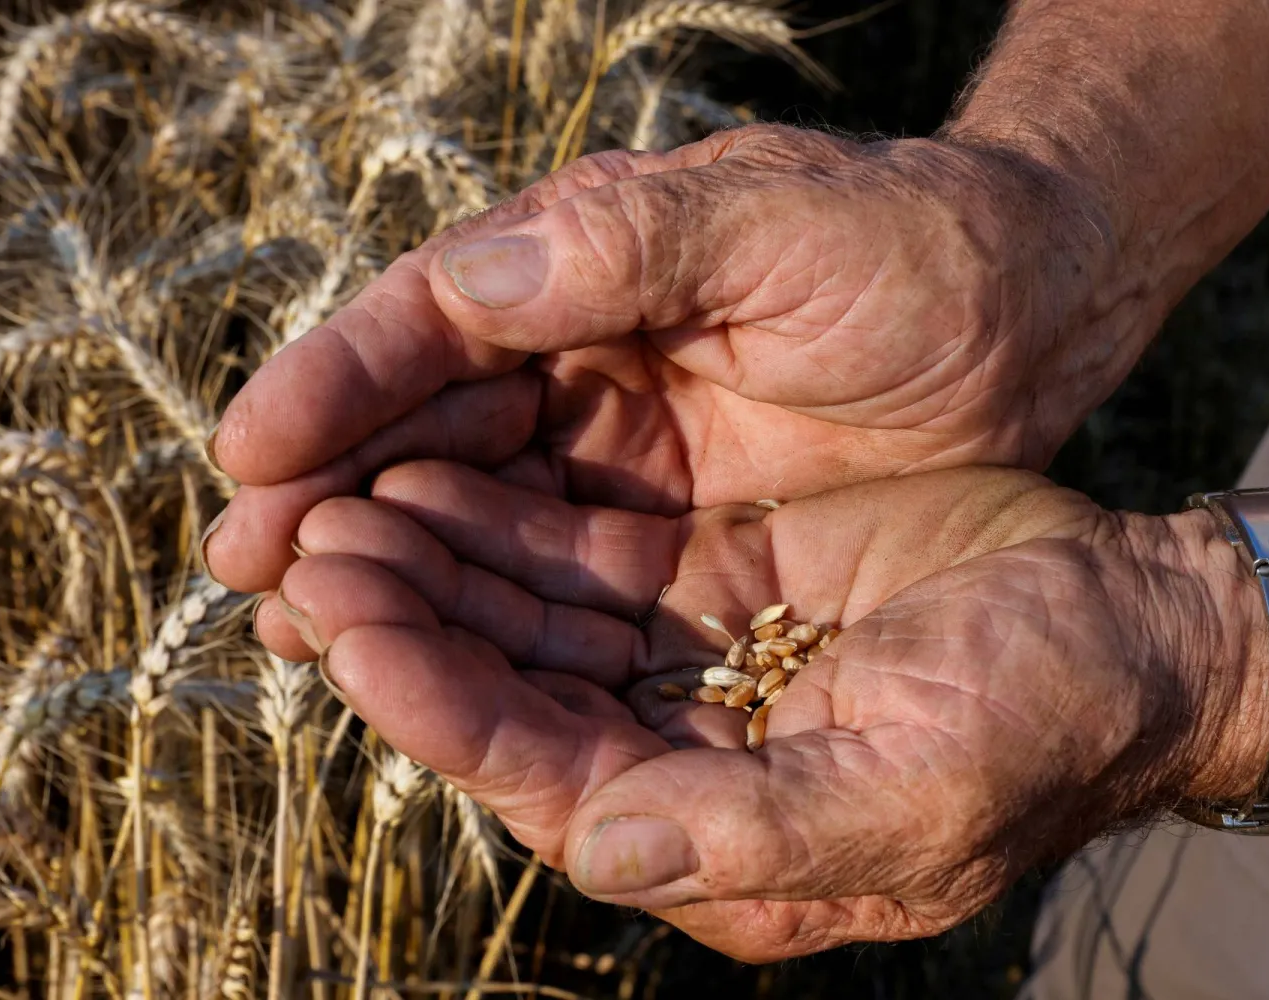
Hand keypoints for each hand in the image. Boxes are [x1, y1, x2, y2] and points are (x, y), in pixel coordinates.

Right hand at [204, 124, 1122, 595]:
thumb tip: (468, 273)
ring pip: (468, 497)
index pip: (436, 318)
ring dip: (380, 553)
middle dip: (331, 487)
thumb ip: (633, 247)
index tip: (252, 452)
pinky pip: (543, 558)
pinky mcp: (656, 512)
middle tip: (242, 563)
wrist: (1026, 315)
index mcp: (588, 254)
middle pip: (426, 417)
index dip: (339, 382)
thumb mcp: (782, 226)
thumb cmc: (915, 247)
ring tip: (287, 621)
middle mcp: (576, 341)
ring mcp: (612, 433)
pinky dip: (474, 595)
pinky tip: (412, 640)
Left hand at [262, 462, 1268, 960]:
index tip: (350, 631)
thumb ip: (761, 833)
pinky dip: (508, 524)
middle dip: (409, 627)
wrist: (1130, 621)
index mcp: (721, 842)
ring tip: (345, 499)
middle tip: (312, 543)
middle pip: (511, 698)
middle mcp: (683, 765)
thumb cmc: (1050, 716)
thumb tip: (603, 848)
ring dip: (439, 566)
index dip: (443, 708)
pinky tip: (440, 472)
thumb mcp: (923, 789)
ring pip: (528, 624)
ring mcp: (688, 668)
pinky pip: (582, 559)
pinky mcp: (709, 585)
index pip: (546, 777)